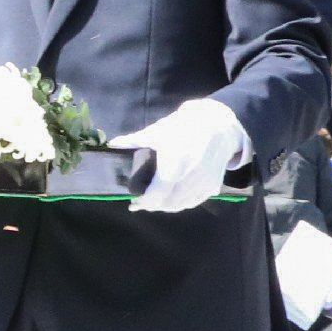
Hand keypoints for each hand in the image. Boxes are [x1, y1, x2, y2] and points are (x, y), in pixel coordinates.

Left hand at [113, 99, 249, 213]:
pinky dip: (182, 203)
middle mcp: (191, 176)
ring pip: (183, 204)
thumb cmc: (184, 126)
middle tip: (141, 202)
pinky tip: (173, 200)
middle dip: (154, 205)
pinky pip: (195, 201)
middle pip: (169, 202)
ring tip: (155, 202)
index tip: (134, 203)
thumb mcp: (158, 131)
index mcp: (175, 163)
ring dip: (167, 206)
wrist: (218, 124)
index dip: (145, 202)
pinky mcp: (214, 184)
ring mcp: (205, 182)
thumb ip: (135, 140)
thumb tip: (113, 143)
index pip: (158, 193)